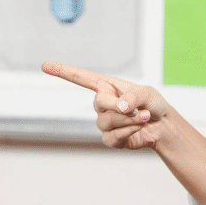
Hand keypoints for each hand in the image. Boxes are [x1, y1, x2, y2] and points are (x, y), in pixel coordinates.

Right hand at [41, 61, 168, 149]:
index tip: (44, 65)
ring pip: (107, 122)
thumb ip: (133, 97)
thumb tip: (119, 107)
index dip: (62, 71)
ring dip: (130, 120)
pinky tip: (138, 129)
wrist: (162, 126)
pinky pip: (113, 137)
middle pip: (99, 103)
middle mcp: (101, 103)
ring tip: (144, 117)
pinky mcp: (110, 139)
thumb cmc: (153, 104)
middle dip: (119, 107)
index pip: (80, 78)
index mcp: (106, 87)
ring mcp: (104, 122)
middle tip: (139, 109)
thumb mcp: (146, 93)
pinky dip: (130, 132)